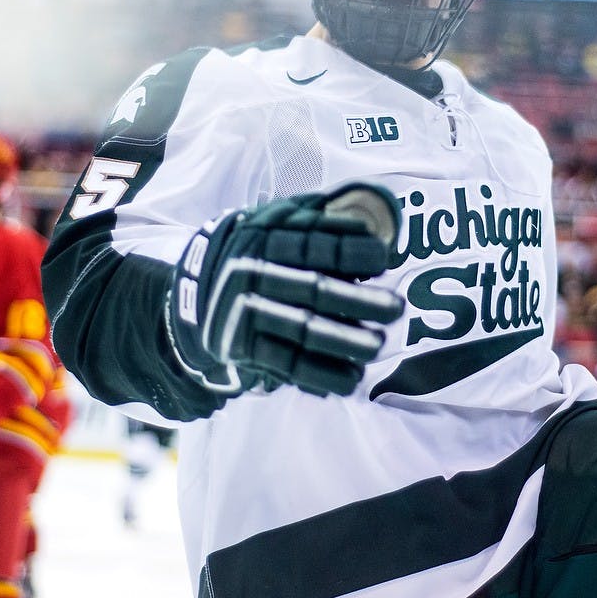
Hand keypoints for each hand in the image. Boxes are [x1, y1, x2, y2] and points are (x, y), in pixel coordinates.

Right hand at [165, 183, 403, 397]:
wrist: (199, 291)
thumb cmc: (261, 252)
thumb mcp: (277, 221)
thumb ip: (318, 218)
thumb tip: (376, 220)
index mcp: (265, 238)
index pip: (312, 245)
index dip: (348, 250)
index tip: (383, 256)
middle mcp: (253, 273)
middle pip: (313, 289)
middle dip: (358, 300)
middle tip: (397, 307)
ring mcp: (246, 312)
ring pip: (303, 328)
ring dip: (344, 340)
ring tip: (379, 346)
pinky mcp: (243, 347)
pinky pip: (286, 363)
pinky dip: (320, 373)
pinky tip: (352, 379)